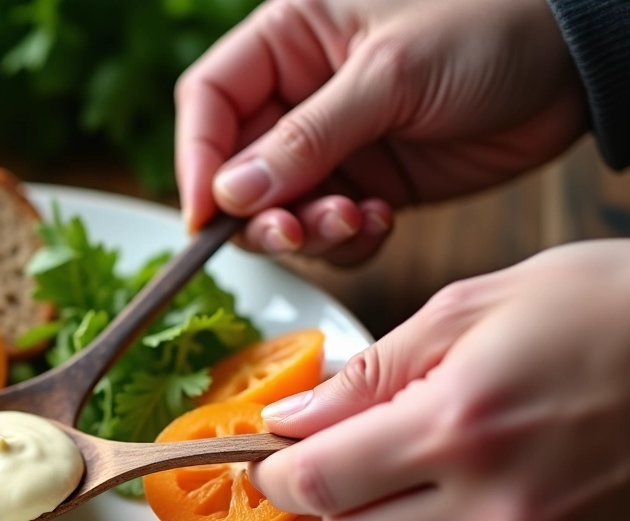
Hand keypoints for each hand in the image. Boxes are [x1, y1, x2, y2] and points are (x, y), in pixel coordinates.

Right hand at [176, 0, 586, 263]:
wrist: (575, 63)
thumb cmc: (488, 28)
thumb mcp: (390, 76)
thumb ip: (306, 138)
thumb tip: (231, 196)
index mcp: (289, 39)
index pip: (210, 101)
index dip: (197, 159)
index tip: (208, 215)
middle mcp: (300, 95)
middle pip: (237, 168)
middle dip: (258, 210)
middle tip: (290, 232)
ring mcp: (335, 144)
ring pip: (281, 209)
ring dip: (306, 231)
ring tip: (352, 221)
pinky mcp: (370, 184)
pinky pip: (330, 230)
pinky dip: (346, 240)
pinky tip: (382, 222)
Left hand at [251, 240, 629, 520]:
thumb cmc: (610, 308)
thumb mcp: (476, 307)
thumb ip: (370, 374)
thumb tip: (290, 422)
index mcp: (459, 426)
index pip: (318, 484)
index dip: (279, 474)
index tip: (274, 461)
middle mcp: (499, 509)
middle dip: (343, 495)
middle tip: (371, 446)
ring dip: (414, 510)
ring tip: (476, 445)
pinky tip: (525, 479)